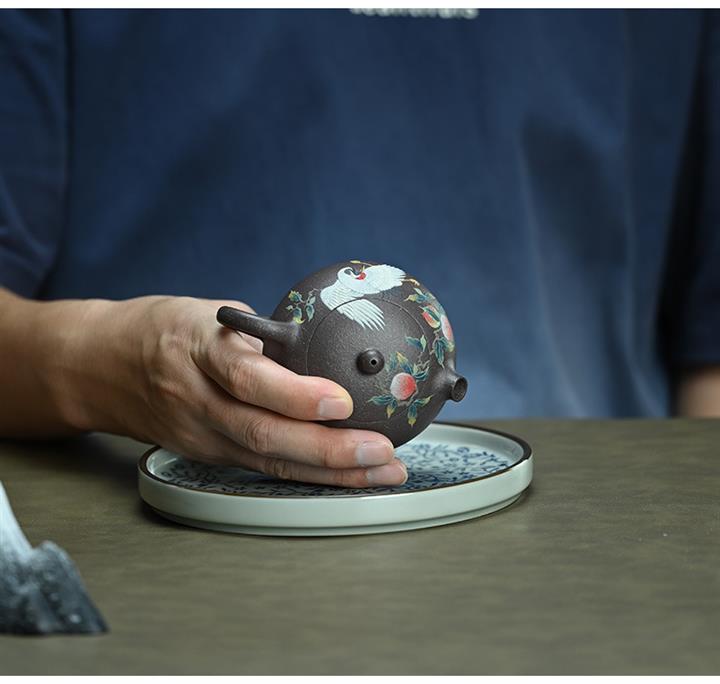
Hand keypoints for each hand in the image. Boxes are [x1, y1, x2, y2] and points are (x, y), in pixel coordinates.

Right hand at [62, 295, 406, 487]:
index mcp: (195, 351)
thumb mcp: (209, 314)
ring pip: (267, 461)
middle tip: (381, 452)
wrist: (100, 367)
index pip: (246, 377)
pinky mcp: (207, 456)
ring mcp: (200, 436)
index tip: (341, 401)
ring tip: (381, 473)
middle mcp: (196, 400)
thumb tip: (329, 349)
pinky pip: (261, 469)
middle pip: (262, 434)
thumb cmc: (164, 329)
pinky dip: (308, 475)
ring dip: (330, 472)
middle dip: (329, 449)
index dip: (295, 394)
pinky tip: (347, 479)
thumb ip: (261, 337)